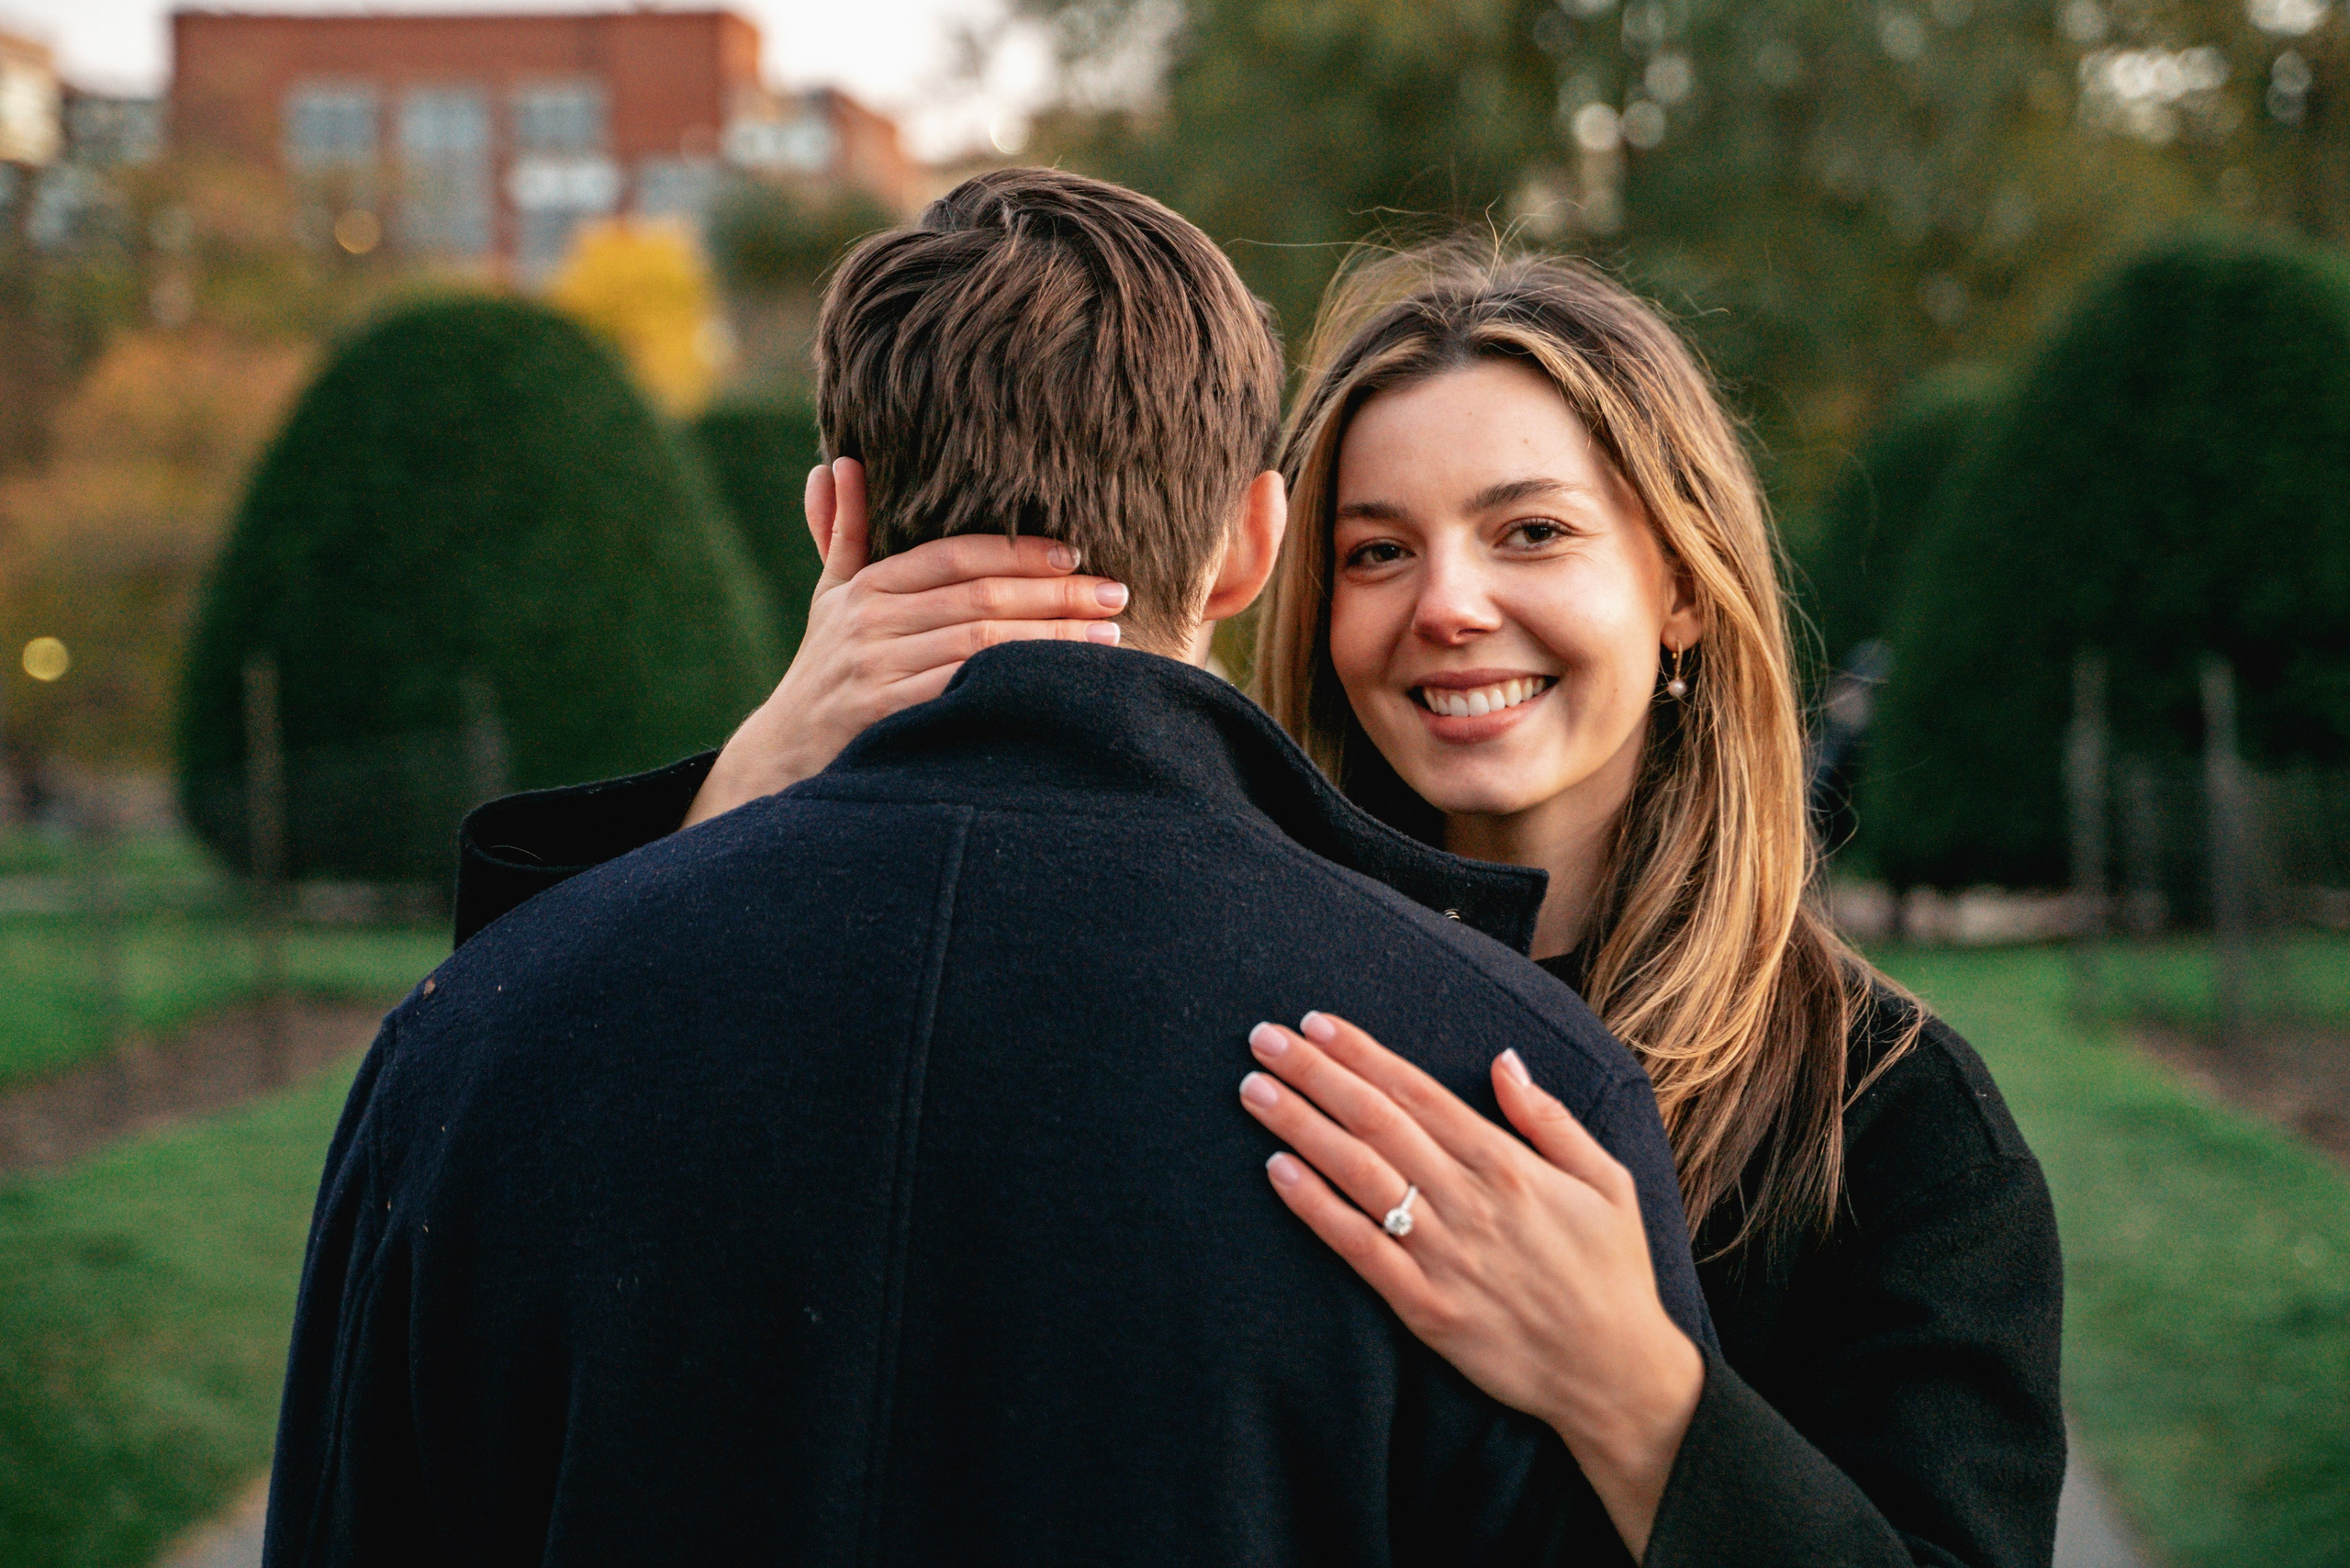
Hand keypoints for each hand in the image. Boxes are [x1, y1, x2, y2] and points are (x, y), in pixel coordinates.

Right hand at [685, 458, 1128, 825]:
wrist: (784, 755)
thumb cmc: (825, 669)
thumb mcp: (829, 598)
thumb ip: (845, 533)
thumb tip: (838, 463)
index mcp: (866, 587)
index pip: (955, 555)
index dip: (1018, 550)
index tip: (1074, 553)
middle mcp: (869, 623)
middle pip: (981, 597)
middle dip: (1057, 594)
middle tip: (1116, 591)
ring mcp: (877, 670)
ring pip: (984, 644)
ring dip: (1053, 637)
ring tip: (1108, 634)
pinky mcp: (887, 715)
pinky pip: (965, 690)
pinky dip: (1017, 681)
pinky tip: (1061, 681)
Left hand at [1238, 1011, 1702, 1560]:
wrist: (1616, 1374)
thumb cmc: (1612, 1272)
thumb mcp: (1606, 1180)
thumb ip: (1548, 1118)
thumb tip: (1503, 1059)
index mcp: (1508, 1164)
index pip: (1417, 1092)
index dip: (1361, 1053)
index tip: (1316, 1024)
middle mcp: (1468, 1200)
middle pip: (1375, 1120)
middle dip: (1314, 1074)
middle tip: (1263, 1037)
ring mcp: (1442, 1254)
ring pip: (1356, 1173)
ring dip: (1300, 1126)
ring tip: (1254, 1088)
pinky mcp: (1423, 1306)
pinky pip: (1357, 1247)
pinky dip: (1314, 1207)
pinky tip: (1276, 1171)